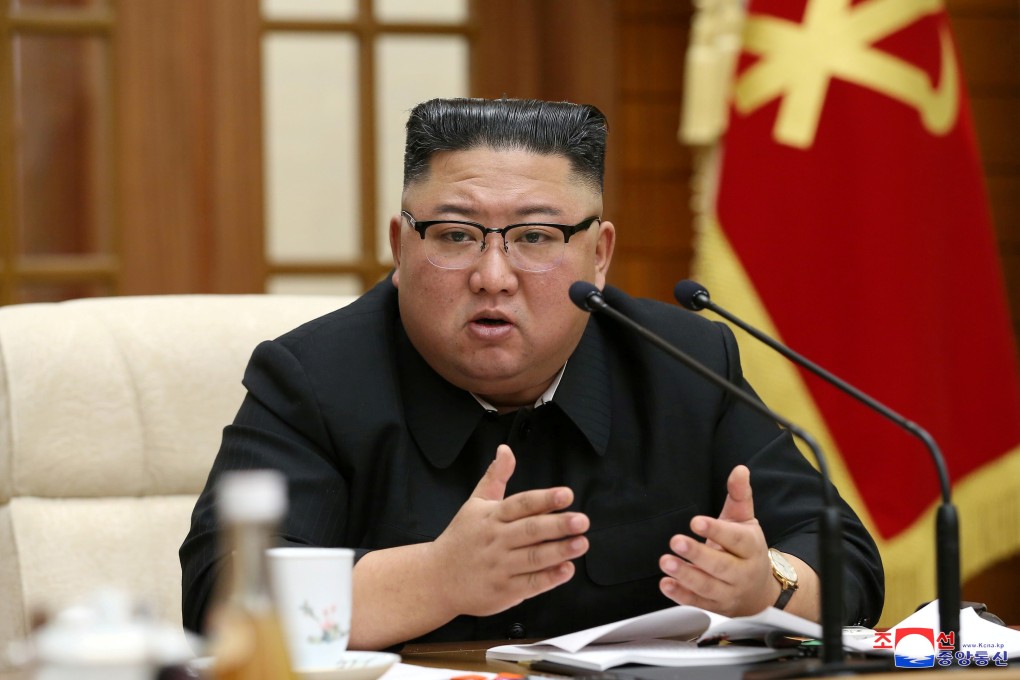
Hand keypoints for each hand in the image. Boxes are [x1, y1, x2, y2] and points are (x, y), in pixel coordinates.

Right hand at [427, 444, 589, 617]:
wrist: (437, 578)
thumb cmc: (461, 539)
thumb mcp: (475, 503)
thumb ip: (496, 477)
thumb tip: (506, 450)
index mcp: (491, 516)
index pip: (520, 504)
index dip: (544, 499)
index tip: (565, 495)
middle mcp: (496, 540)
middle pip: (530, 530)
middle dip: (558, 525)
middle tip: (581, 520)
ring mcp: (500, 566)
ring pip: (533, 557)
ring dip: (559, 550)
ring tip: (581, 543)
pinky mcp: (504, 591)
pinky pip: (530, 584)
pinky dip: (549, 578)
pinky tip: (566, 570)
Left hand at [658, 465, 777, 616]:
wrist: (761, 592)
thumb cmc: (747, 550)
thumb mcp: (745, 520)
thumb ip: (739, 495)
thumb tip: (739, 470)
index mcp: (751, 548)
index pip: (736, 539)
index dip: (716, 530)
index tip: (695, 521)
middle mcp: (742, 573)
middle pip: (721, 566)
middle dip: (697, 554)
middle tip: (675, 541)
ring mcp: (729, 592)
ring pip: (708, 586)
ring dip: (685, 575)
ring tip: (666, 562)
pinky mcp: (716, 606)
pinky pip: (698, 602)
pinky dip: (681, 595)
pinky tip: (666, 584)